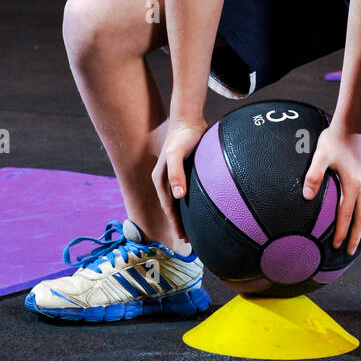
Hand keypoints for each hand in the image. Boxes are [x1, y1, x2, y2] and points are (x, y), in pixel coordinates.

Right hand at [152, 117, 207, 243]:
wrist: (188, 120)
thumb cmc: (182, 137)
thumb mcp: (176, 154)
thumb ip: (175, 173)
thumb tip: (177, 196)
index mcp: (160, 179)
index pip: (168, 207)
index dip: (176, 223)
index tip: (184, 238)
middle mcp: (165, 180)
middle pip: (172, 207)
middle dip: (179, 223)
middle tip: (190, 240)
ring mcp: (175, 176)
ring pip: (178, 201)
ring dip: (184, 215)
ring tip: (193, 228)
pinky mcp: (184, 172)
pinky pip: (187, 192)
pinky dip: (190, 203)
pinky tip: (200, 208)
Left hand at [302, 125, 360, 254]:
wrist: (354, 123)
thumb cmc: (334, 139)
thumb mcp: (320, 155)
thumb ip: (313, 176)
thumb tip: (306, 197)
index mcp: (353, 183)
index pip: (347, 215)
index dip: (341, 232)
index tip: (335, 246)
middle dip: (356, 237)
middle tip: (350, 252)